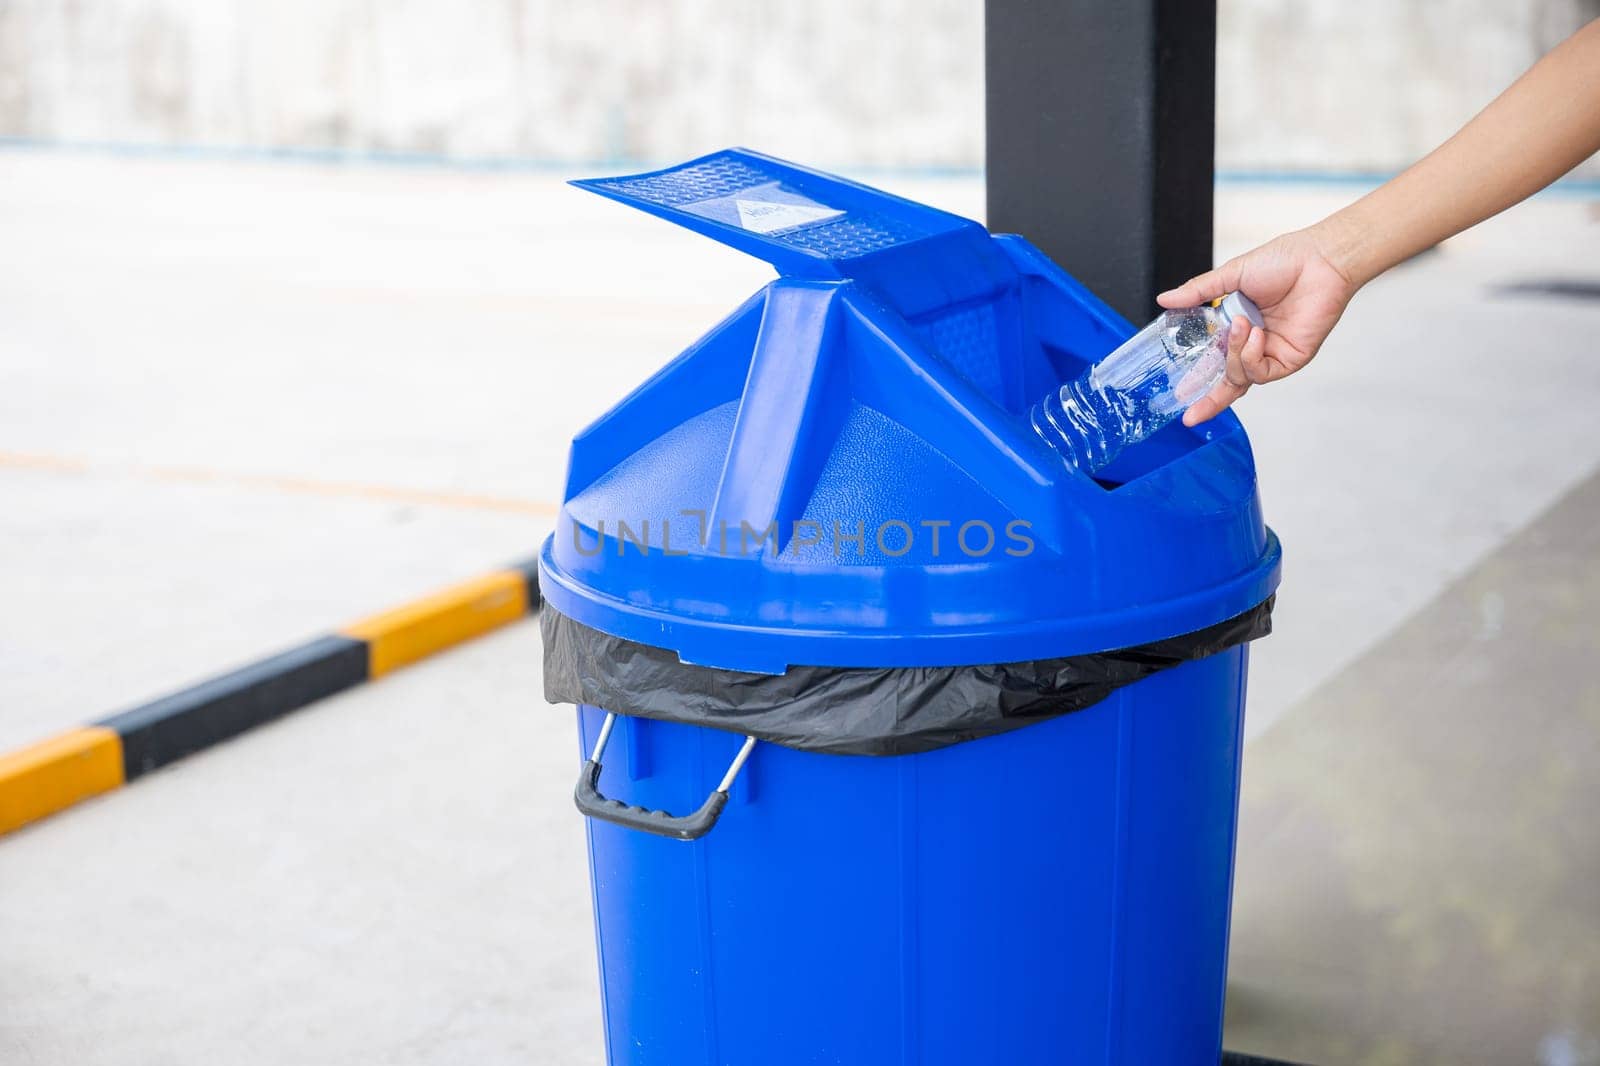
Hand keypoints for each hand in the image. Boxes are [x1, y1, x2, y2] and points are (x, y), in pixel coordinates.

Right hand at [1157, 224, 1360, 425]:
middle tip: (1189, 407)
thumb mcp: (1230, 276)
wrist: (1318, 261)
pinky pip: (1261, 372)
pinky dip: (1252, 356)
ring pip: (1240, 376)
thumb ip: (1197, 292)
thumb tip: (1164, 299)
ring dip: (1234, 353)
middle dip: (1208, 399)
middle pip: (1227, 382)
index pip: (1214, 361)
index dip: (1197, 380)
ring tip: (1241, 325)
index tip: (1180, 394)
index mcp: (1235, 327)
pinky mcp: (1290, 359)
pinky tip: (1256, 334)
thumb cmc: (1283, 261)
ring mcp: (1270, 353)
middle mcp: (1252, 344)